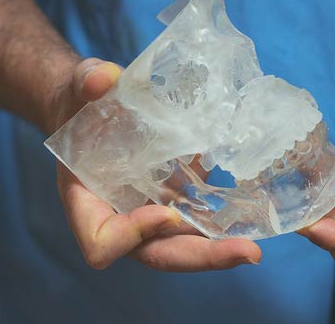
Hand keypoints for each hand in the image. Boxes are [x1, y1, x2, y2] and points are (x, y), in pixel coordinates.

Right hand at [52, 58, 262, 271]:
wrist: (95, 106)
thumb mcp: (79, 86)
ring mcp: (147, 214)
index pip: (102, 241)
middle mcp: (118, 218)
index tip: (167, 211)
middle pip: (155, 253)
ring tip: (253, 246)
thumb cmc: (80, 101)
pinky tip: (254, 218)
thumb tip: (102, 78)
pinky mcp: (172, 200)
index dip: (132, 235)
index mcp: (86, 201)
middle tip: (246, 252)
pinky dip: (221, 224)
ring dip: (217, 248)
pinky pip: (195, 222)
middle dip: (199, 256)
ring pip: (180, 245)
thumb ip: (87, 81)